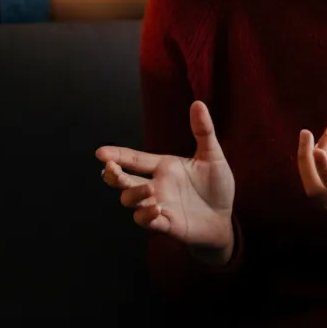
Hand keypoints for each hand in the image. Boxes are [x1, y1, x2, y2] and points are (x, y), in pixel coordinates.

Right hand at [97, 100, 234, 264]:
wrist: (225, 218)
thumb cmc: (217, 187)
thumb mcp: (212, 156)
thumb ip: (203, 131)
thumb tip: (198, 103)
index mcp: (163, 167)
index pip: (134, 159)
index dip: (116, 155)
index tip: (100, 152)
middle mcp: (155, 185)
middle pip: (123, 181)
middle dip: (113, 175)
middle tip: (110, 169)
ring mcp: (157, 206)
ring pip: (130, 201)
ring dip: (133, 194)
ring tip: (149, 190)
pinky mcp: (165, 224)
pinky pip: (146, 221)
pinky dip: (146, 215)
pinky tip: (157, 209)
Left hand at [298, 124, 326, 228]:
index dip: (326, 171)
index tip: (317, 149)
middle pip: (316, 190)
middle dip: (306, 161)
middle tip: (306, 132)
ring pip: (312, 186)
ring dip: (309, 159)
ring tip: (320, 135)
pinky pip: (315, 185)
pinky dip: (313, 165)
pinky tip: (322, 146)